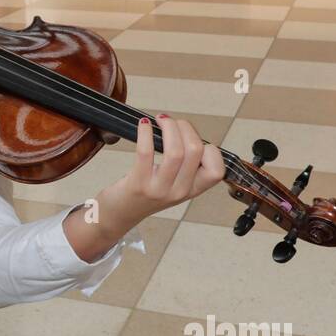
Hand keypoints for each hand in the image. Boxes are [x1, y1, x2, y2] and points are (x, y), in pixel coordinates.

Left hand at [95, 115, 224, 234]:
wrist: (119, 215)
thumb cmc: (146, 194)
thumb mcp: (174, 186)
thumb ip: (185, 167)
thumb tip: (185, 131)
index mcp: (192, 190)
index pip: (216, 171)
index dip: (210, 149)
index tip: (193, 139)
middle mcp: (179, 191)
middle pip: (195, 151)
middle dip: (185, 127)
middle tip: (172, 123)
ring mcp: (159, 189)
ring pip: (175, 151)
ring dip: (169, 127)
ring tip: (160, 120)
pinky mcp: (138, 184)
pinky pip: (146, 152)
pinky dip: (145, 132)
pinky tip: (143, 125)